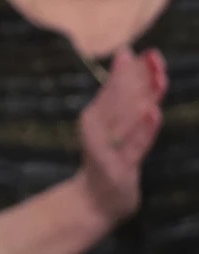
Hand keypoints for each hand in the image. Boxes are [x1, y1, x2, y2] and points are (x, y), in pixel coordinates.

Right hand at [76, 45, 167, 224]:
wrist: (95, 202)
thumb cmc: (107, 159)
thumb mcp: (112, 125)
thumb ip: (119, 93)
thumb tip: (127, 54)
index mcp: (97, 116)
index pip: (114, 88)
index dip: (129, 69)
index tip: (141, 51)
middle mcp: (99, 128)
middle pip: (120, 99)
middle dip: (135, 77)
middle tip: (150, 57)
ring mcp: (108, 148)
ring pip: (128, 118)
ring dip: (142, 96)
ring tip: (158, 77)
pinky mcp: (119, 166)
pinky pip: (135, 145)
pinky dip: (144, 129)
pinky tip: (154, 113)